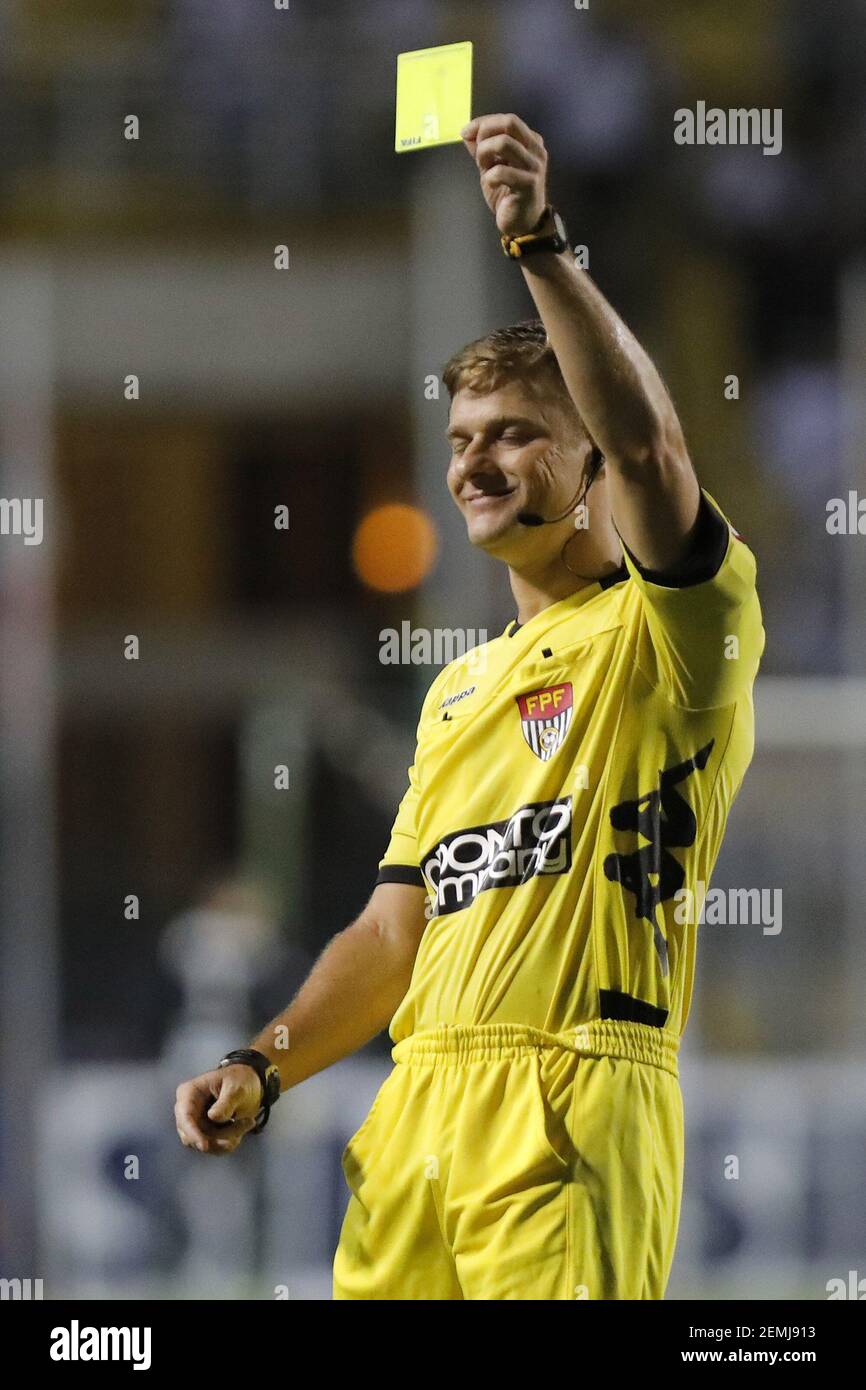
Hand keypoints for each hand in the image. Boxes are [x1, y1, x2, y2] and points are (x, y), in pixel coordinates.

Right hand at [175, 1064, 262, 1155]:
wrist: (248, 1086)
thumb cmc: (239, 1080)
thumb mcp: (237, 1088)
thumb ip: (226, 1102)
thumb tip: (212, 1117)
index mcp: (189, 1093)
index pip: (185, 1117)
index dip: (192, 1133)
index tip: (204, 1145)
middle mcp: (187, 1111)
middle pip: (194, 1135)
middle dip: (220, 1135)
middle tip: (247, 1122)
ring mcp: (195, 1125)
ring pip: (207, 1144)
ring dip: (229, 1137)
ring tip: (248, 1121)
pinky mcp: (204, 1135)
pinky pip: (215, 1147)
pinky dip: (231, 1140)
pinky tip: (243, 1126)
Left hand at [460, 113, 548, 236]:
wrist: (522, 224)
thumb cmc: (508, 194)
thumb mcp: (491, 166)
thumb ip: (482, 148)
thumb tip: (467, 131)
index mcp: (530, 141)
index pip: (507, 119)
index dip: (483, 122)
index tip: (465, 132)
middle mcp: (536, 150)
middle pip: (510, 123)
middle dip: (486, 133)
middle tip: (478, 152)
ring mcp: (534, 167)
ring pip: (504, 143)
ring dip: (485, 153)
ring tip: (484, 169)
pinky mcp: (529, 185)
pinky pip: (502, 171)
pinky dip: (489, 177)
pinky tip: (491, 184)